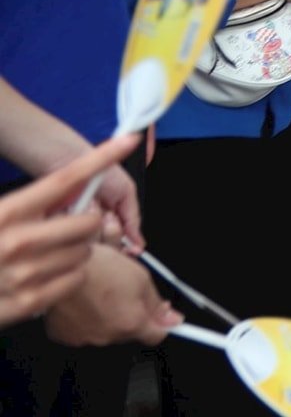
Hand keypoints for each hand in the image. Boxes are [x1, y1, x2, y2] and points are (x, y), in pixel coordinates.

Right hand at [0, 136, 138, 327]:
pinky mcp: (29, 302)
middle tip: (68, 229)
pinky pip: (76, 279)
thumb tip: (70, 186)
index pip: (65, 179)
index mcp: (6, 213)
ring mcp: (24, 274)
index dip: (101, 158)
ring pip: (86, 252)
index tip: (127, 141)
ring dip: (76, 251)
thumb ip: (30, 202)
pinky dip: (70, 276)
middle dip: (86, 223)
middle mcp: (17, 242)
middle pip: (88, 221)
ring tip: (50, 255)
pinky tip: (47, 275)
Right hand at [44, 246, 180, 347]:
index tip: (164, 316)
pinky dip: (87, 320)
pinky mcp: (65, 335)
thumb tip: (173, 320)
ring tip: (103, 294)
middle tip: (127, 293)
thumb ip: (156, 304)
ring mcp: (85, 338)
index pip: (157, 336)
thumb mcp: (141, 279)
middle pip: (131, 332)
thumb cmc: (100, 268)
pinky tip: (86, 302)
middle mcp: (109, 336)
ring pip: (107, 331)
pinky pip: (83, 331)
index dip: (162, 324)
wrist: (62, 268)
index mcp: (132, 324)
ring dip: (109, 316)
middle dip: (133, 315)